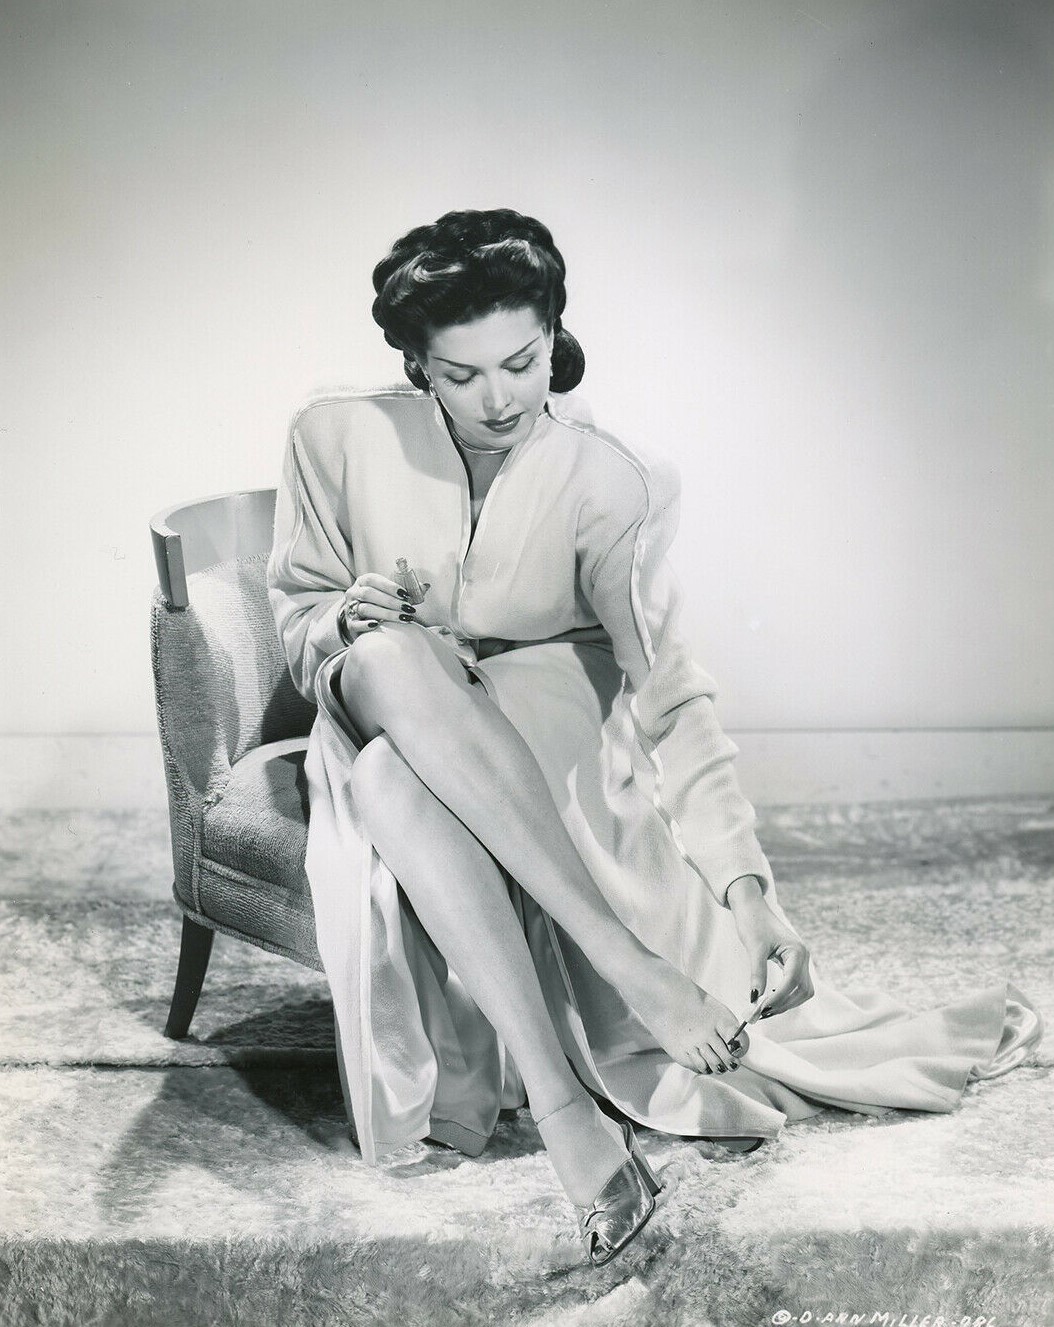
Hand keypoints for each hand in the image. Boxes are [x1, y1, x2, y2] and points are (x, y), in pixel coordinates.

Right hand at [340, 573, 419, 637]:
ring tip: (403, 618)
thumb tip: (426, 586)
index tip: (405, 594)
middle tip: (408, 608)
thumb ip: (406, 590)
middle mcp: (354, 592)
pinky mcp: (350, 624)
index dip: (389, 586)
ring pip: (365, 608)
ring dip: (386, 613)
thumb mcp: (390, 594)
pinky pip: (356, 624)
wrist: (360, 618)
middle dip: (391, 601)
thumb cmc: (379, 603)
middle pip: (369, 594)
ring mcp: (350, 608)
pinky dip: (366, 625)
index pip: (374, 580)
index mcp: (363, 581)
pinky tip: (377, 625)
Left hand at [727, 882, 813, 1018]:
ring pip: (802, 990)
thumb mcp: (754, 948)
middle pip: (802, 990)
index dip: (778, 997)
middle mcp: (803, 956)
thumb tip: (755, 999)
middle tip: (762, 1013)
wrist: (751, 907)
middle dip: (784, 1004)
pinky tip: (771, 997)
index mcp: (797, 951)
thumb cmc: (753, 922)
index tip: (761, 1008)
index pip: (791, 981)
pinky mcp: (794, 962)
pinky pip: (796, 984)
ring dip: (786, 1002)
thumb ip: (757, 974)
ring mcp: (801, 960)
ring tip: (765, 1008)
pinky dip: (786, 994)